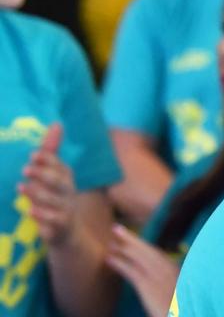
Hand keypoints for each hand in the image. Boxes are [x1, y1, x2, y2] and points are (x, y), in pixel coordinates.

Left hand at [18, 124, 78, 246]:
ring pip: (55, 200)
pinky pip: (54, 221)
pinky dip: (43, 216)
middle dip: (44, 174)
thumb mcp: (53, 175)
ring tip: (21, 187)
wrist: (67, 232)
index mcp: (66, 178)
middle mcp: (68, 192)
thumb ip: (51, 152)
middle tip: (25, 169)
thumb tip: (56, 124)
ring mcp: (65, 209)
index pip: (60, 165)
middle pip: (60, 181)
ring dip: (38, 193)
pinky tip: (30, 210)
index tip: (32, 154)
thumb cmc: (56, 199)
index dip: (48, 160)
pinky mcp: (60, 227)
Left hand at [107, 224, 180, 316]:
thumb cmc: (185, 306)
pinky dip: (120, 263)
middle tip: (117, 229)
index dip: (143, 246)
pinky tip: (110, 259)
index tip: (133, 241)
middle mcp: (167, 269)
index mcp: (176, 271)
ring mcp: (158, 276)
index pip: (157, 254)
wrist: (187, 312)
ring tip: (111, 242)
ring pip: (138, 256)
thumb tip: (168, 284)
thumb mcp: (184, 293)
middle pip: (147, 250)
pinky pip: (132, 271)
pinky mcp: (148, 286)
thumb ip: (176, 284)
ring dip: (124, 247)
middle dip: (131, 239)